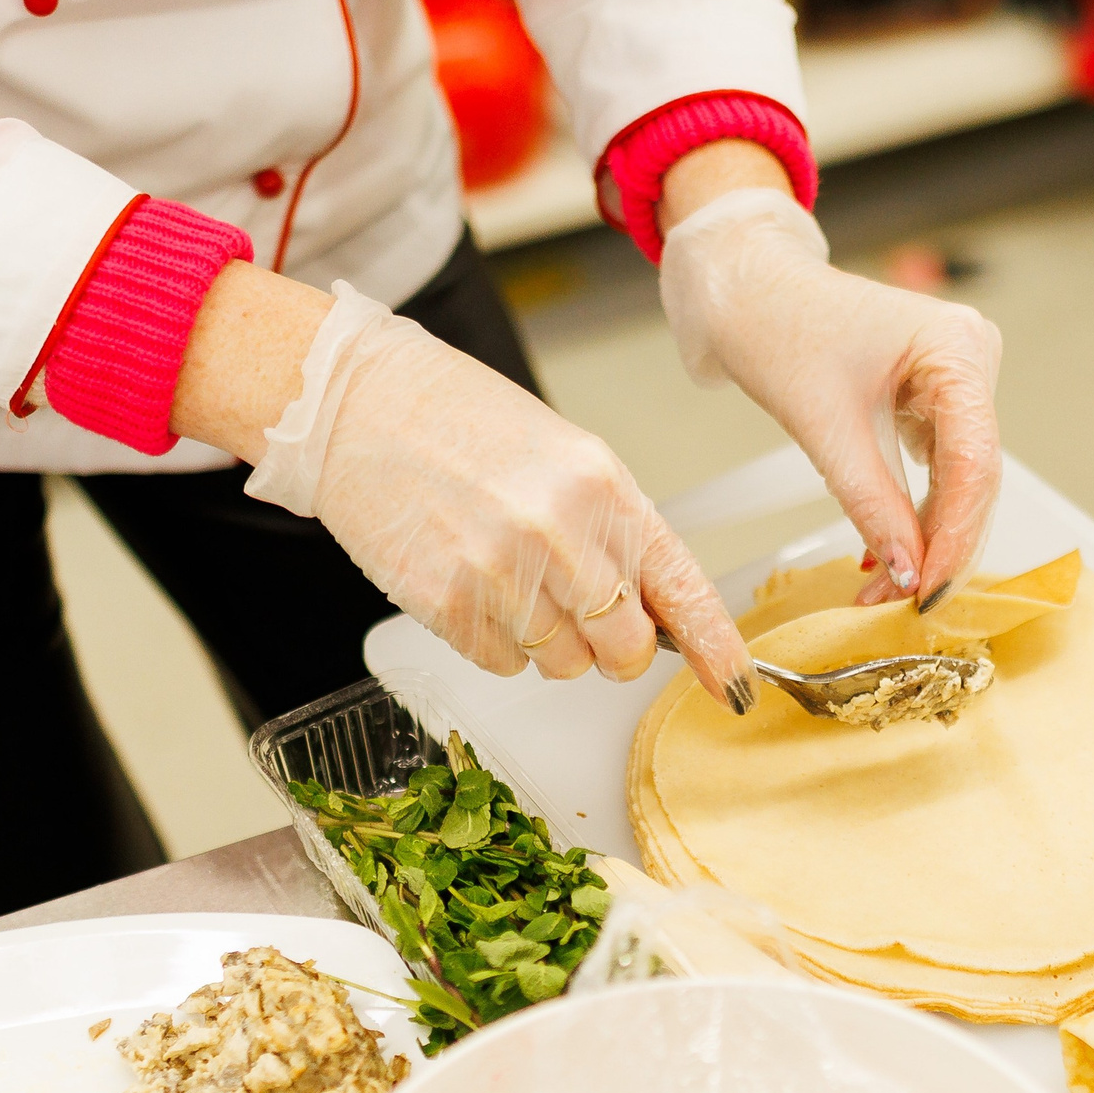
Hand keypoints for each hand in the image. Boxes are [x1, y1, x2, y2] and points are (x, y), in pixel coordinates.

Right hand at [180, 268, 756, 709]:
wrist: (356, 405)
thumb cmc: (460, 423)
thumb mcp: (563, 457)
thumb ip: (614, 531)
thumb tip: (653, 611)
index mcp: (603, 489)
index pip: (681, 587)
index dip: (715, 648)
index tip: (736, 687)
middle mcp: (561, 535)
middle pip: (623, 648)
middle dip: (609, 644)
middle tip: (574, 606)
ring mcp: (503, 575)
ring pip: (561, 663)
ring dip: (543, 638)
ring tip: (504, 572)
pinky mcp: (449, 606)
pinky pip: (502, 663)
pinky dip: (493, 640)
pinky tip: (469, 582)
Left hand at [656, 156, 1001, 611]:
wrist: (746, 293)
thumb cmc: (778, 325)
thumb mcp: (824, 427)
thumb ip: (871, 502)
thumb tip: (906, 570)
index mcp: (958, 347)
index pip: (975, 462)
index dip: (956, 534)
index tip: (930, 589)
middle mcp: (971, 359)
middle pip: (974, 477)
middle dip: (938, 545)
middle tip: (905, 602)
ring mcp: (955, 380)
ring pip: (957, 482)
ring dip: (923, 538)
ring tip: (884, 587)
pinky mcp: (933, 400)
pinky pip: (935, 470)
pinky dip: (910, 514)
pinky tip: (885, 553)